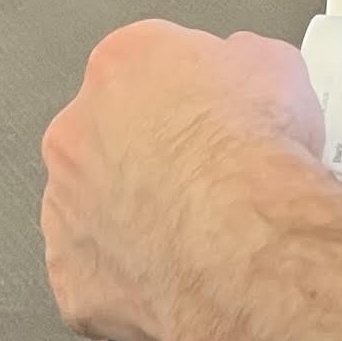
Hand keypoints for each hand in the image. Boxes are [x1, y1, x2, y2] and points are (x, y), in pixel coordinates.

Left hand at [41, 20, 330, 340]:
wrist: (245, 235)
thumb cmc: (254, 155)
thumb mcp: (275, 65)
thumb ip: (240, 64)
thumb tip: (245, 75)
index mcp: (121, 64)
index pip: (143, 66)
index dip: (185, 94)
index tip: (210, 113)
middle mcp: (77, 129)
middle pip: (104, 133)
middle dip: (144, 152)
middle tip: (198, 175)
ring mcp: (66, 204)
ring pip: (91, 206)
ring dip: (129, 215)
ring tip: (191, 231)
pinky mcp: (71, 272)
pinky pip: (92, 273)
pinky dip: (127, 276)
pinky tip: (174, 275)